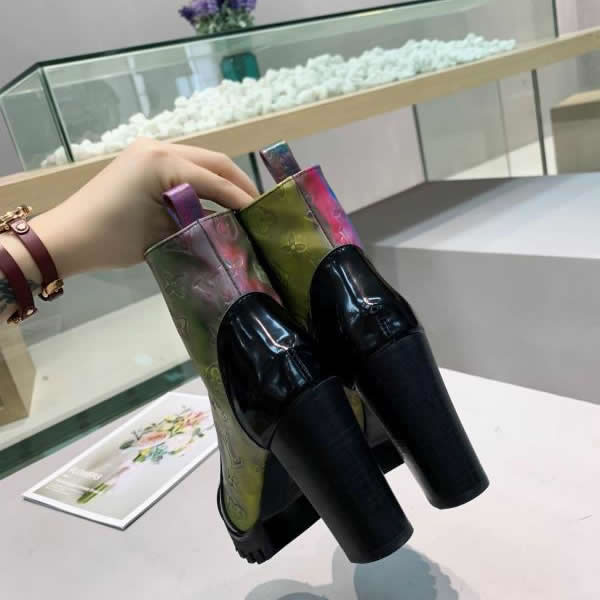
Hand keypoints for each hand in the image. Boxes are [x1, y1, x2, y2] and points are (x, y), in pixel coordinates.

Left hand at [34, 138, 258, 275]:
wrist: (69, 237)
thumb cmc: (114, 239)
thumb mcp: (164, 233)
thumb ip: (199, 221)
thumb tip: (228, 222)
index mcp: (163, 162)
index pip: (215, 179)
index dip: (241, 197)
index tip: (263, 214)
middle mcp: (159, 147)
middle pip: (213, 160)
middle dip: (238, 182)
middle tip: (259, 206)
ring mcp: (149, 150)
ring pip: (200, 160)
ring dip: (221, 180)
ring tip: (242, 203)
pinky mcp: (143, 159)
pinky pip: (183, 166)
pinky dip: (202, 180)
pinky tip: (215, 199)